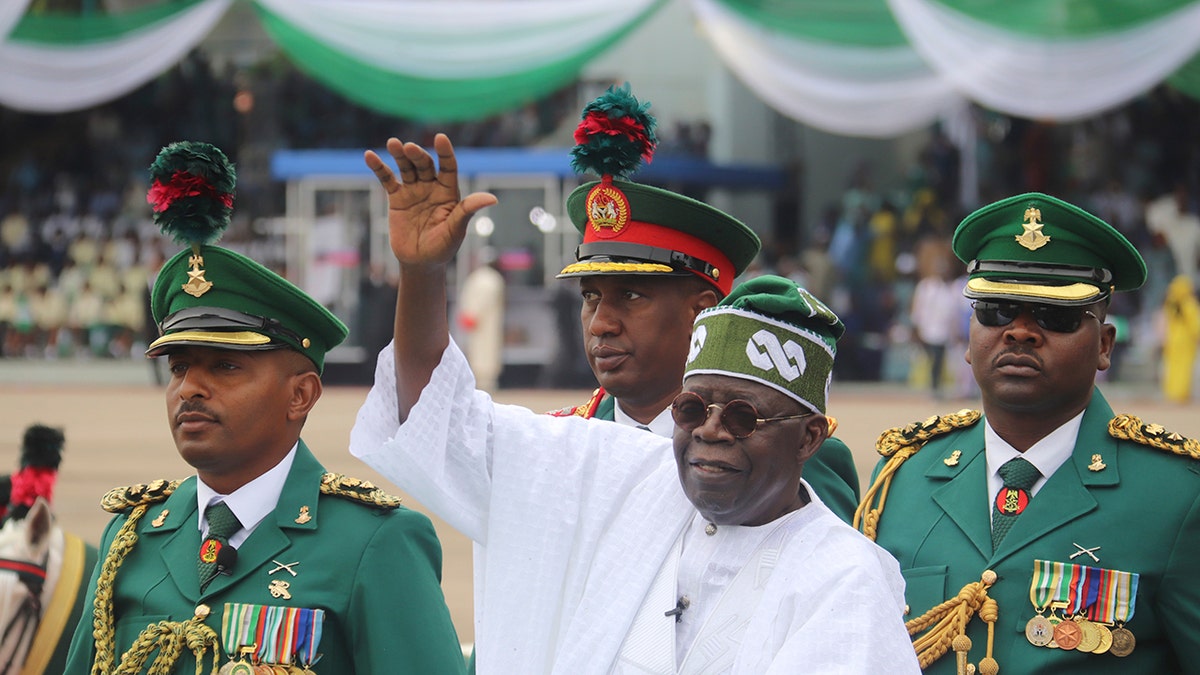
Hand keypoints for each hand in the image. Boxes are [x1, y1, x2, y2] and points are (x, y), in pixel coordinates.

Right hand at [364, 133, 497, 267]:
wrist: (420, 263)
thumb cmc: (443, 248)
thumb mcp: (456, 230)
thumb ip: (468, 211)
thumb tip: (492, 199)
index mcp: (449, 192)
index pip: (448, 167)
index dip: (445, 152)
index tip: (441, 138)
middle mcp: (432, 187)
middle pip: (425, 165)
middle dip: (417, 155)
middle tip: (409, 148)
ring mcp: (414, 191)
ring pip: (406, 167)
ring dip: (399, 154)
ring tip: (393, 143)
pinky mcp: (397, 198)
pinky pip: (387, 179)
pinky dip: (378, 167)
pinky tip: (369, 155)